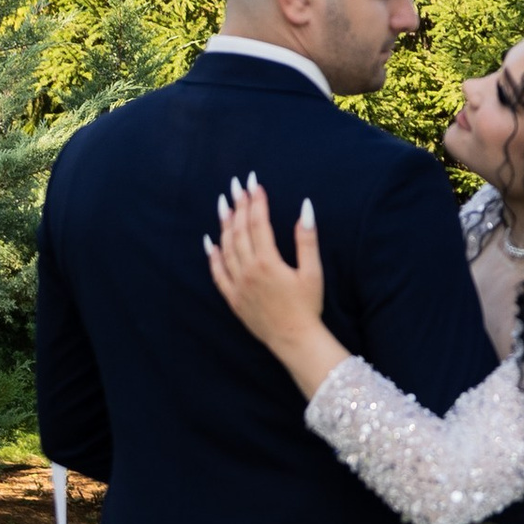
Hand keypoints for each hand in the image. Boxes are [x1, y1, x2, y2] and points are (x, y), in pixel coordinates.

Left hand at [205, 176, 327, 368]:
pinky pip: (217, 274)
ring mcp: (238, 285)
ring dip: (224, 225)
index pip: (258, 223)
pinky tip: (210, 242)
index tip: (255, 184)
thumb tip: (305, 208)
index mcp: (268, 261)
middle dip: (238, 206)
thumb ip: (307, 239)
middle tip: (236, 186)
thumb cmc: (308, 306)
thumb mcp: (313, 271)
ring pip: (226, 248)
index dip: (256, 201)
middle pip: (239, 231)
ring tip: (224, 204)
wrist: (294, 339)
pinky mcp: (233, 298)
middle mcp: (248, 271)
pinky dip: (213, 256)